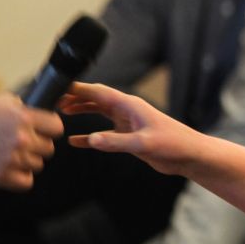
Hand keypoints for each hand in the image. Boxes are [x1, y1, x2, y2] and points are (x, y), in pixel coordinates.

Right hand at [0, 92, 62, 189]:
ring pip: (38, 165)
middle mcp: (22, 138)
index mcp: (24, 118)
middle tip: (25, 143)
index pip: (56, 128)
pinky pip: (26, 182)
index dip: (50, 129)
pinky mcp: (0, 174)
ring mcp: (11, 158)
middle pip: (48, 149)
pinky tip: (14, 169)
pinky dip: (22, 177)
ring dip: (28, 160)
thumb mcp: (4, 101)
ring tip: (14, 154)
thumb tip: (41, 118)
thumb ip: (25, 109)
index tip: (45, 131)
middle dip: (38, 145)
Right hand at [61, 82, 200, 175]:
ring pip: (98, 113)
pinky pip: (104, 135)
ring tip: (61, 113)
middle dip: (75, 98)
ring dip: (81, 112)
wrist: (190, 156)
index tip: (59, 86)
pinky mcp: (130, 137)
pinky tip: (76, 142)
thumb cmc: (174, 144)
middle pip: (95, 99)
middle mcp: (127, 111)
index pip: (99, 92)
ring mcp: (128, 123)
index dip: (78, 88)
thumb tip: (91, 139)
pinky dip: (89, 137)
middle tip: (54, 101)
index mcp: (130, 105)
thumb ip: (117, 142)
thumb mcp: (144, 143)